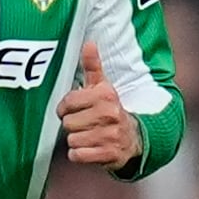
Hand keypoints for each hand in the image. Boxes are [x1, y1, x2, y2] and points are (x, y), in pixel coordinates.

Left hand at [58, 42, 140, 169]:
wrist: (134, 137)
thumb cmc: (111, 110)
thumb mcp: (103, 87)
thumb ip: (93, 66)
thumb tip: (89, 43)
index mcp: (105, 95)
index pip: (67, 102)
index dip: (65, 108)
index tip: (72, 110)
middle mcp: (109, 114)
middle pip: (67, 123)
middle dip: (72, 125)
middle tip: (84, 124)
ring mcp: (109, 135)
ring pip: (72, 140)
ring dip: (76, 140)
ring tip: (89, 135)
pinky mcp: (108, 154)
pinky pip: (78, 155)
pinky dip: (79, 155)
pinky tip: (89, 148)